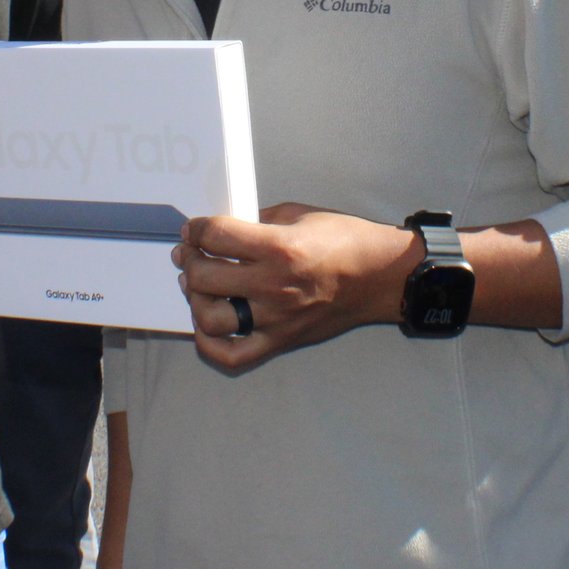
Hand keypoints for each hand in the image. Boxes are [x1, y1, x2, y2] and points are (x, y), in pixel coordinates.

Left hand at [175, 204, 417, 369]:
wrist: (379, 277)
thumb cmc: (344, 240)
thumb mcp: (300, 215)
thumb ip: (259, 221)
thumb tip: (225, 230)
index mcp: (279, 248)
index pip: (217, 236)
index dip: (197, 228)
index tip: (194, 228)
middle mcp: (273, 286)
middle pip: (205, 276)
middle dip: (189, 259)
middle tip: (190, 253)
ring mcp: (275, 318)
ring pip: (211, 317)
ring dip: (195, 298)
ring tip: (198, 286)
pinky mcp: (280, 341)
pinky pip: (232, 354)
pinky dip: (210, 343)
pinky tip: (207, 324)